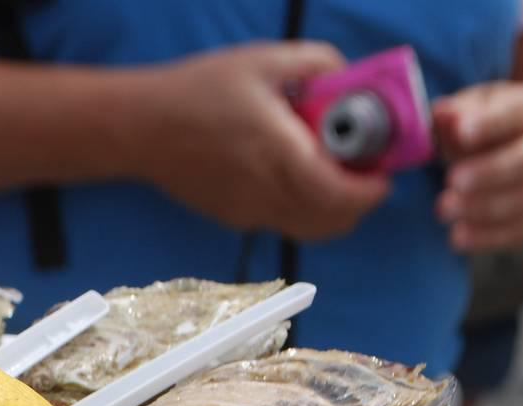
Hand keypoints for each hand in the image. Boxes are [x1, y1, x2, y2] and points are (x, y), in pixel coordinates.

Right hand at [140, 43, 390, 240]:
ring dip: (331, 208)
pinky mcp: (234, 218)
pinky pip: (281, 221)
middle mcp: (268, 193)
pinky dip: (300, 207)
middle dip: (359, 201)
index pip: (343, 196)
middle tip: (363, 171)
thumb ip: (316, 62)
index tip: (382, 169)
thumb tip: (349, 75)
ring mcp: (249, 212)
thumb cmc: (198, 91)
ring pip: (309, 228)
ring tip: (329, 173)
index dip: (372, 189)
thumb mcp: (262, 60)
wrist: (141, 128)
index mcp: (281, 155)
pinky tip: (288, 173)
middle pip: (334, 222)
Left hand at [433, 82, 522, 251]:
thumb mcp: (480, 107)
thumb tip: (441, 114)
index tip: (464, 131)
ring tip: (444, 208)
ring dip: (483, 207)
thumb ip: (458, 112)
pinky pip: (518, 231)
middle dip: (490, 171)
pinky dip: (488, 238)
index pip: (517, 114)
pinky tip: (458, 238)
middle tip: (452, 179)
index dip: (492, 123)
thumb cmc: (498, 126)